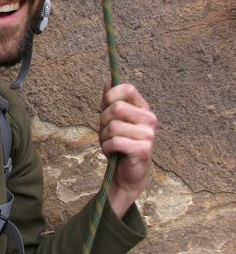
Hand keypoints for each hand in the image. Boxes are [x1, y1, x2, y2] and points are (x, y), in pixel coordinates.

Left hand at [98, 82, 156, 217]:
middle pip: (117, 108)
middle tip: (105, 131)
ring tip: (110, 143)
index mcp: (143, 108)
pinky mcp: (143, 149)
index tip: (105, 106)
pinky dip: (107, 148)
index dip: (111, 95)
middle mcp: (149, 118)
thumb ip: (110, 100)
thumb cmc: (119, 143)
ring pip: (113, 127)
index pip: (128, 89)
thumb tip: (108, 81)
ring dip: (104, 137)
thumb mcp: (111, 119)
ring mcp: (148, 134)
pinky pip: (115, 142)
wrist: (126, 172)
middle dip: (103, 120)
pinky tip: (112, 152)